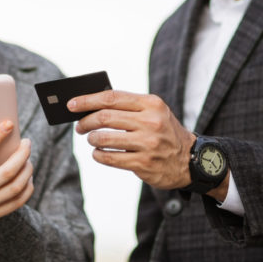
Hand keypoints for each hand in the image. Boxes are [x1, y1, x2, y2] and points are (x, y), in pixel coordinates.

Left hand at [69, 90, 195, 189]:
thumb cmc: (164, 132)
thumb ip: (128, 106)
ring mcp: (148, 143)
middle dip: (86, 121)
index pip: (111, 98)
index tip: (71, 104)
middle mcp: (150, 122)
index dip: (88, 100)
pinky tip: (98, 153)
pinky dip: (98, 155)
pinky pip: (110, 158)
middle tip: (79, 127)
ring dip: (92, 139)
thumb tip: (91, 105)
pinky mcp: (144, 163)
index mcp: (151, 104)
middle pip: (105, 117)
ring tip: (91, 139)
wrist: (191, 160)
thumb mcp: (154, 112)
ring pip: (104, 138)